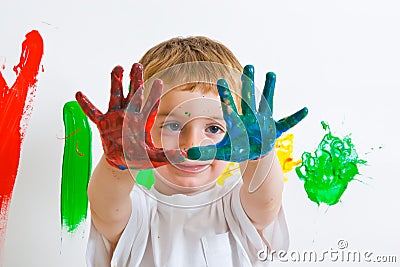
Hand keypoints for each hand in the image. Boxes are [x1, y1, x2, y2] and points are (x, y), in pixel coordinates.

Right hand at [76, 63, 184, 169]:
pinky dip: (86, 104)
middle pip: (133, 95)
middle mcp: (130, 116)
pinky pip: (93, 113)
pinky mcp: (103, 124)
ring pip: (116, 97)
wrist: (122, 162)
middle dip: (135, 80)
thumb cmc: (139, 157)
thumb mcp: (154, 158)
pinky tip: (79, 94)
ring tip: (117, 68)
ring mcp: (116, 118)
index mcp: (143, 123)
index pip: (150, 106)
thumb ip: (168, 155)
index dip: (154, 94)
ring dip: (116, 83)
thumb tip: (185, 156)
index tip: (160, 81)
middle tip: (137, 65)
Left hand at [187, 65, 307, 161]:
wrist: (253, 153)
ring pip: (267, 103)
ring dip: (270, 89)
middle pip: (249, 98)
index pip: (230, 107)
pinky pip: (287, 123)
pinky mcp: (275, 130)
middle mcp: (250, 118)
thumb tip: (187, 154)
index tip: (221, 79)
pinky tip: (305, 110)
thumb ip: (205, 151)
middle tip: (249, 65)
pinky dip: (295, 118)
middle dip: (249, 83)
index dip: (226, 95)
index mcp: (236, 123)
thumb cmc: (237, 149)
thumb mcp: (221, 152)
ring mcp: (263, 122)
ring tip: (272, 73)